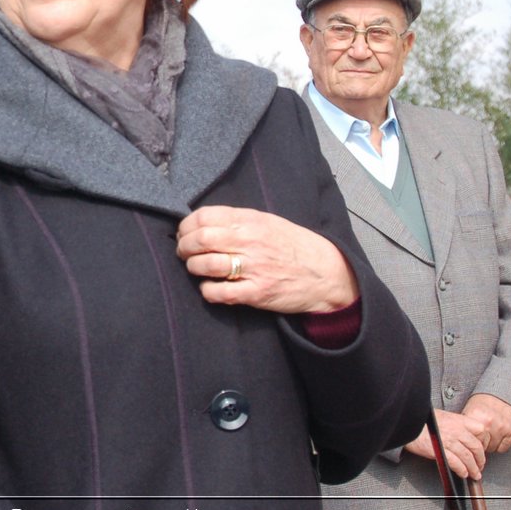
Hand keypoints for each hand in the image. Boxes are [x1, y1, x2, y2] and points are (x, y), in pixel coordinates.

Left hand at [175, 205, 358, 314]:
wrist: (326, 273)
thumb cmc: (293, 245)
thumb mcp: (267, 221)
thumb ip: (236, 220)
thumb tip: (201, 221)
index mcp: (250, 220)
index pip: (203, 217)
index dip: (186, 226)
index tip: (184, 233)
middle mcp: (249, 241)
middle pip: (199, 240)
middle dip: (184, 247)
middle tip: (184, 252)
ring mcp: (253, 268)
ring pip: (204, 265)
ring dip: (193, 267)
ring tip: (196, 268)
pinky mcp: (256, 293)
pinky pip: (218, 292)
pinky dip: (207, 290)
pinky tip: (211, 287)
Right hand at [404, 411, 487, 478]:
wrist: (406, 421)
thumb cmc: (420, 419)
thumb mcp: (441, 416)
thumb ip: (454, 424)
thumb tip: (462, 433)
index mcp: (458, 420)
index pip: (480, 430)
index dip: (483, 441)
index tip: (482, 448)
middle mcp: (456, 430)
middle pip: (476, 447)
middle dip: (480, 459)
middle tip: (480, 466)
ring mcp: (449, 441)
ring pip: (468, 457)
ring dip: (473, 469)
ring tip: (474, 474)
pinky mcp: (441, 451)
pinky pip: (456, 463)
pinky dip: (461, 470)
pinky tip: (463, 473)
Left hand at [462, 393, 510, 453]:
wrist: (502, 394)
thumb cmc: (483, 403)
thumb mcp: (469, 408)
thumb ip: (465, 423)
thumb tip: (460, 436)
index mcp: (476, 415)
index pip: (470, 439)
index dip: (470, 440)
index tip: (470, 439)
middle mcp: (489, 422)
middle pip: (481, 445)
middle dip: (480, 443)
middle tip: (480, 437)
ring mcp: (501, 427)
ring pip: (492, 448)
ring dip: (490, 444)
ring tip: (488, 435)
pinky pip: (503, 448)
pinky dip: (500, 445)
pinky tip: (497, 436)